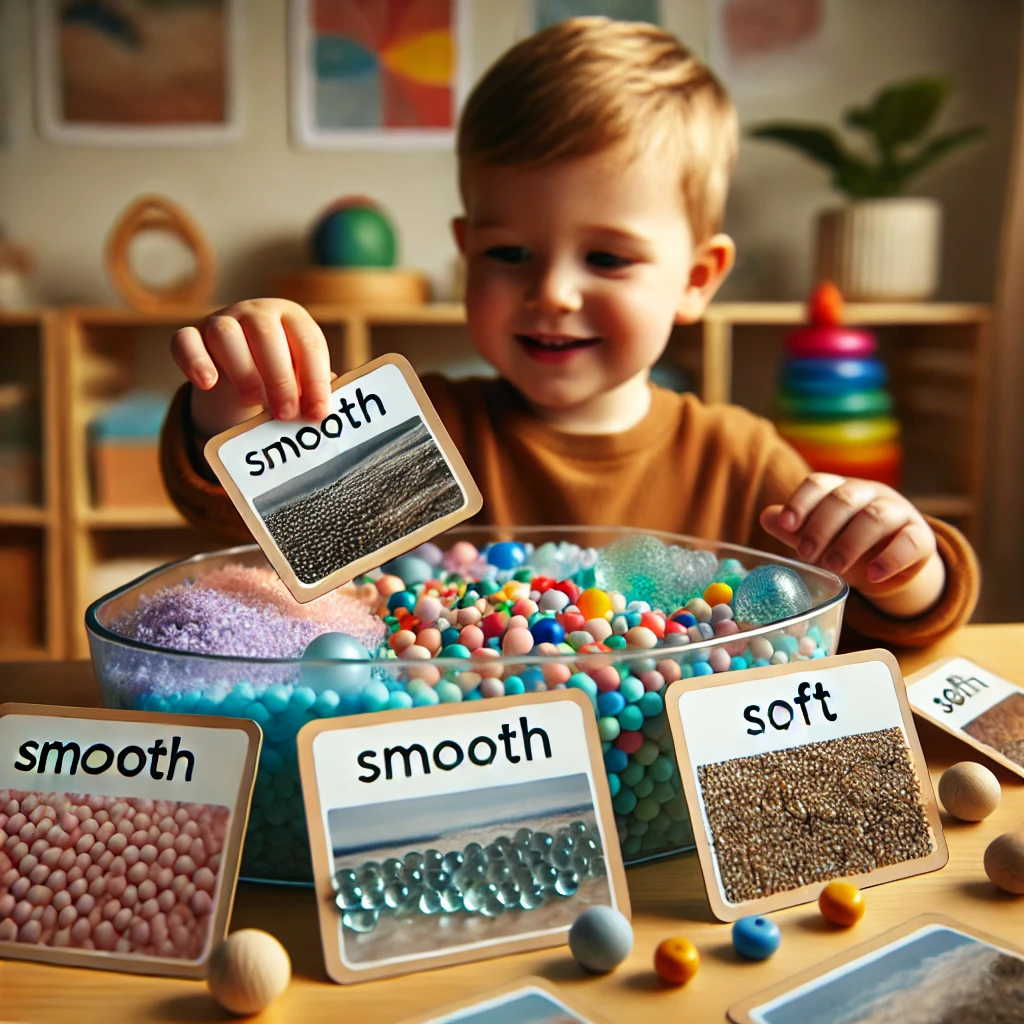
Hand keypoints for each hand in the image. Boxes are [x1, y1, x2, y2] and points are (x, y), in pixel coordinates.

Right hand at [171, 298, 332, 437]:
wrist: (239, 367)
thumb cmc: (281, 374)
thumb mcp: (300, 377)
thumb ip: (311, 390)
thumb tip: (321, 410)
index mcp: (292, 317)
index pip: (308, 342)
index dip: (315, 380)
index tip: (317, 413)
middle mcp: (256, 312)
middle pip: (266, 335)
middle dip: (280, 380)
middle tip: (287, 414)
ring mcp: (221, 320)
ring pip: (225, 334)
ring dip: (243, 373)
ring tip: (254, 402)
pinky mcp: (191, 335)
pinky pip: (185, 341)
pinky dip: (195, 361)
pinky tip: (208, 383)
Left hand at [760, 473, 944, 616]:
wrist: (892, 565)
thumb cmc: (847, 545)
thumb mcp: (819, 539)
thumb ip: (794, 529)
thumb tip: (767, 517)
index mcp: (840, 489)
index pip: (819, 483)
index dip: (801, 502)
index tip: (785, 525)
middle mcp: (869, 493)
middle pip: (844, 499)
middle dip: (821, 527)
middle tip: (806, 554)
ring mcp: (898, 512)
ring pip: (876, 517)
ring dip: (850, 543)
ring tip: (833, 568)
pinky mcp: (921, 536)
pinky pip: (910, 541)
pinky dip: (890, 558)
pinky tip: (872, 575)